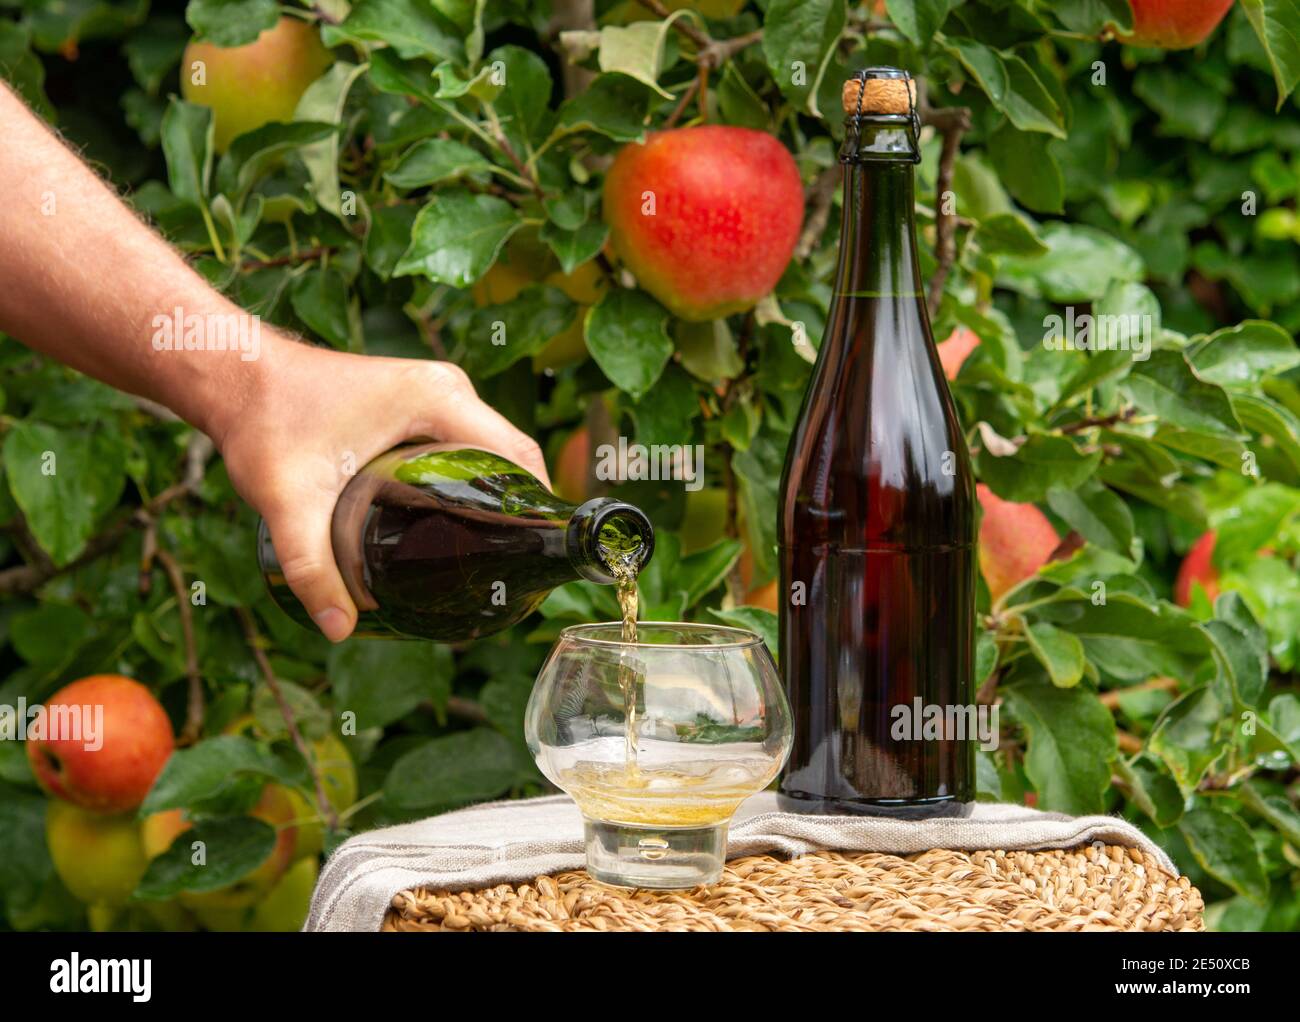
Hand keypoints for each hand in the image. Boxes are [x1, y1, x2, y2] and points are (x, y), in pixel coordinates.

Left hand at [216, 338, 549, 641]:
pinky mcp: (418, 401)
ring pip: (489, 448)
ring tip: (489, 553)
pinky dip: (472, 477)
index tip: (532, 555)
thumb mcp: (289, 500)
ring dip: (495, 494)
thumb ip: (313, 567)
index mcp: (438, 399)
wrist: (234, 376)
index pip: (517, 455)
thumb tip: (340, 628)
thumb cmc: (264, 421)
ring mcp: (434, 391)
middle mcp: (446, 388)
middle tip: (507, 568)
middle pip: (511, 455)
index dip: (534, 505)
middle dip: (516, 509)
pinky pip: (466, 441)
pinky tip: (457, 520)